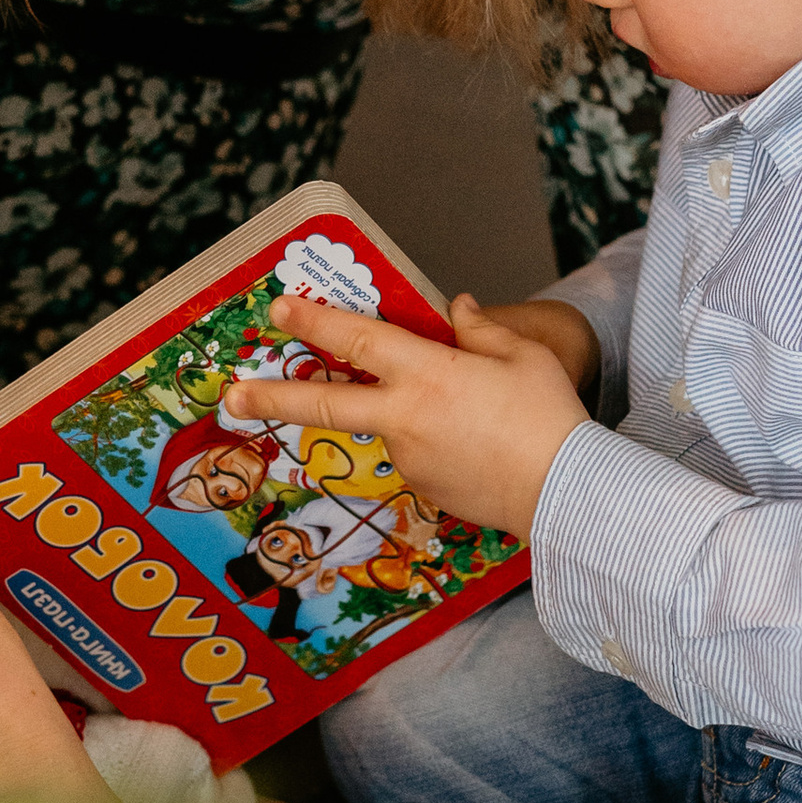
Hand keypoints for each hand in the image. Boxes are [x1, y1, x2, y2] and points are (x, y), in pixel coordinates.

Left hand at [224, 291, 591, 542]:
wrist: (568, 494)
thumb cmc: (550, 417)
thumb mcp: (522, 355)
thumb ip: (480, 329)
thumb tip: (456, 308)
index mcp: (427, 373)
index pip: (356, 339)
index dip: (314, 320)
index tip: (279, 308)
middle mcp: (404, 417)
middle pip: (322, 405)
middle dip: (270, 398)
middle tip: (233, 395)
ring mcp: (407, 458)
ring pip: (385, 425)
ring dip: (402, 415)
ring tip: (473, 418)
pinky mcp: (421, 487)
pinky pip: (414, 453)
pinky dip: (430, 442)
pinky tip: (476, 445)